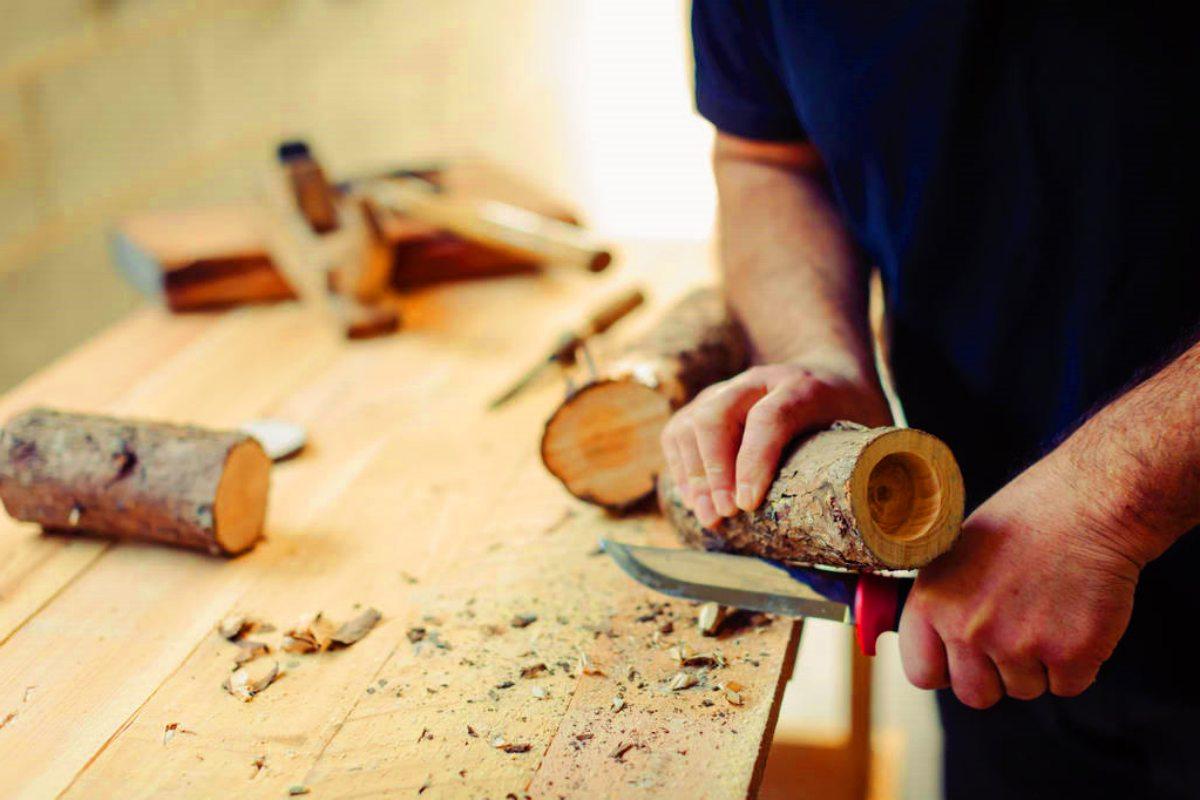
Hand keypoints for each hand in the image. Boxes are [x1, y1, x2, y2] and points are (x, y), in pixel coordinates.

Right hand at [659, 361, 891, 526]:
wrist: (827, 372)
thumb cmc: (850, 413)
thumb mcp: (874, 432)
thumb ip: (879, 468)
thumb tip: (887, 526)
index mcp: (806, 386)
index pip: (771, 417)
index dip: (755, 459)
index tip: (748, 503)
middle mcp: (759, 381)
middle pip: (717, 415)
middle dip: (714, 471)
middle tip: (726, 516)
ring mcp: (727, 390)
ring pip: (691, 422)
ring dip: (693, 475)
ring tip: (709, 517)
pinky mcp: (706, 405)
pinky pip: (678, 432)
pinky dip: (680, 467)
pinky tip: (694, 499)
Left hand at [898, 454, 1142, 707]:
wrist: (1087, 505)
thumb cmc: (1021, 523)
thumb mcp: (955, 555)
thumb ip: (941, 606)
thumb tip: (932, 647)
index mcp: (932, 601)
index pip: (921, 673)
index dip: (945, 669)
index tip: (962, 657)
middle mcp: (968, 628)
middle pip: (974, 694)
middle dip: (995, 674)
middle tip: (1015, 633)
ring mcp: (1019, 644)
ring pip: (1024, 690)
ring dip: (1038, 663)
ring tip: (1046, 609)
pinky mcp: (1071, 654)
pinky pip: (1068, 686)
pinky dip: (1077, 662)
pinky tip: (1074, 615)